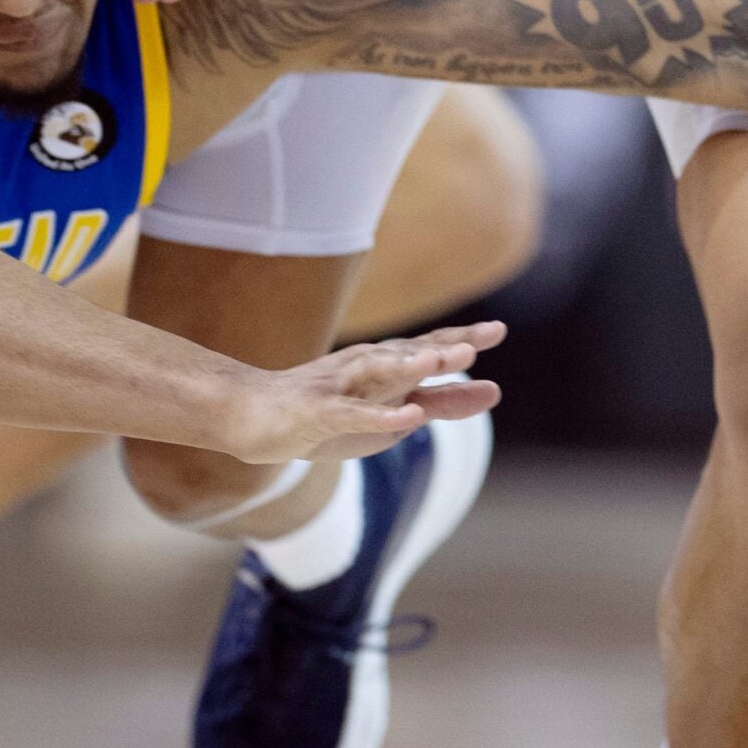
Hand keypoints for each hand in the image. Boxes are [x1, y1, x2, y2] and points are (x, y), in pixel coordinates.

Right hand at [228, 322, 506, 464]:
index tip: (498, 331)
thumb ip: (441, 402)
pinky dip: (379, 414)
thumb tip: (491, 391)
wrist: (249, 417)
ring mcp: (338, 388)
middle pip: (408, 352)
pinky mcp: (316, 413)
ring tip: (442, 362)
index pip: (427, 348)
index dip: (461, 339)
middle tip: (486, 337)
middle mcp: (363, 368)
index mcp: (384, 366)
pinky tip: (407, 416)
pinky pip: (351, 413)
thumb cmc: (326, 414)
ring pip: (378, 373)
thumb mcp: (393, 412)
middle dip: (446, 346)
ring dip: (410, 366)